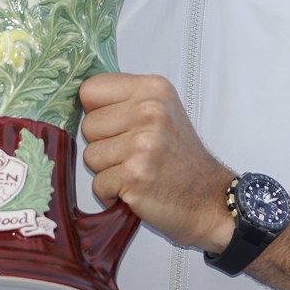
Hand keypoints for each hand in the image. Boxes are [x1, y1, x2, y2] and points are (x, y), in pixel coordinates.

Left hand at [79, 73, 234, 252]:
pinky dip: (112, 194)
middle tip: (135, 154)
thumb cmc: (182, 160)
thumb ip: (126, 101)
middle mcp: (149, 111)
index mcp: (152, 89)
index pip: (90, 89)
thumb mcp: (162, 111)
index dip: (97, 112)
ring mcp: (142, 143)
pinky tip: (136, 188)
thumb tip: (80, 101)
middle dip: (104, 145)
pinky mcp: (134, 175)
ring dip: (108, 171)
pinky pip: (98, 184)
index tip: (117, 126)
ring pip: (90, 156)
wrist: (209, 199)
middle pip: (87, 125)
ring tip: (137, 171)